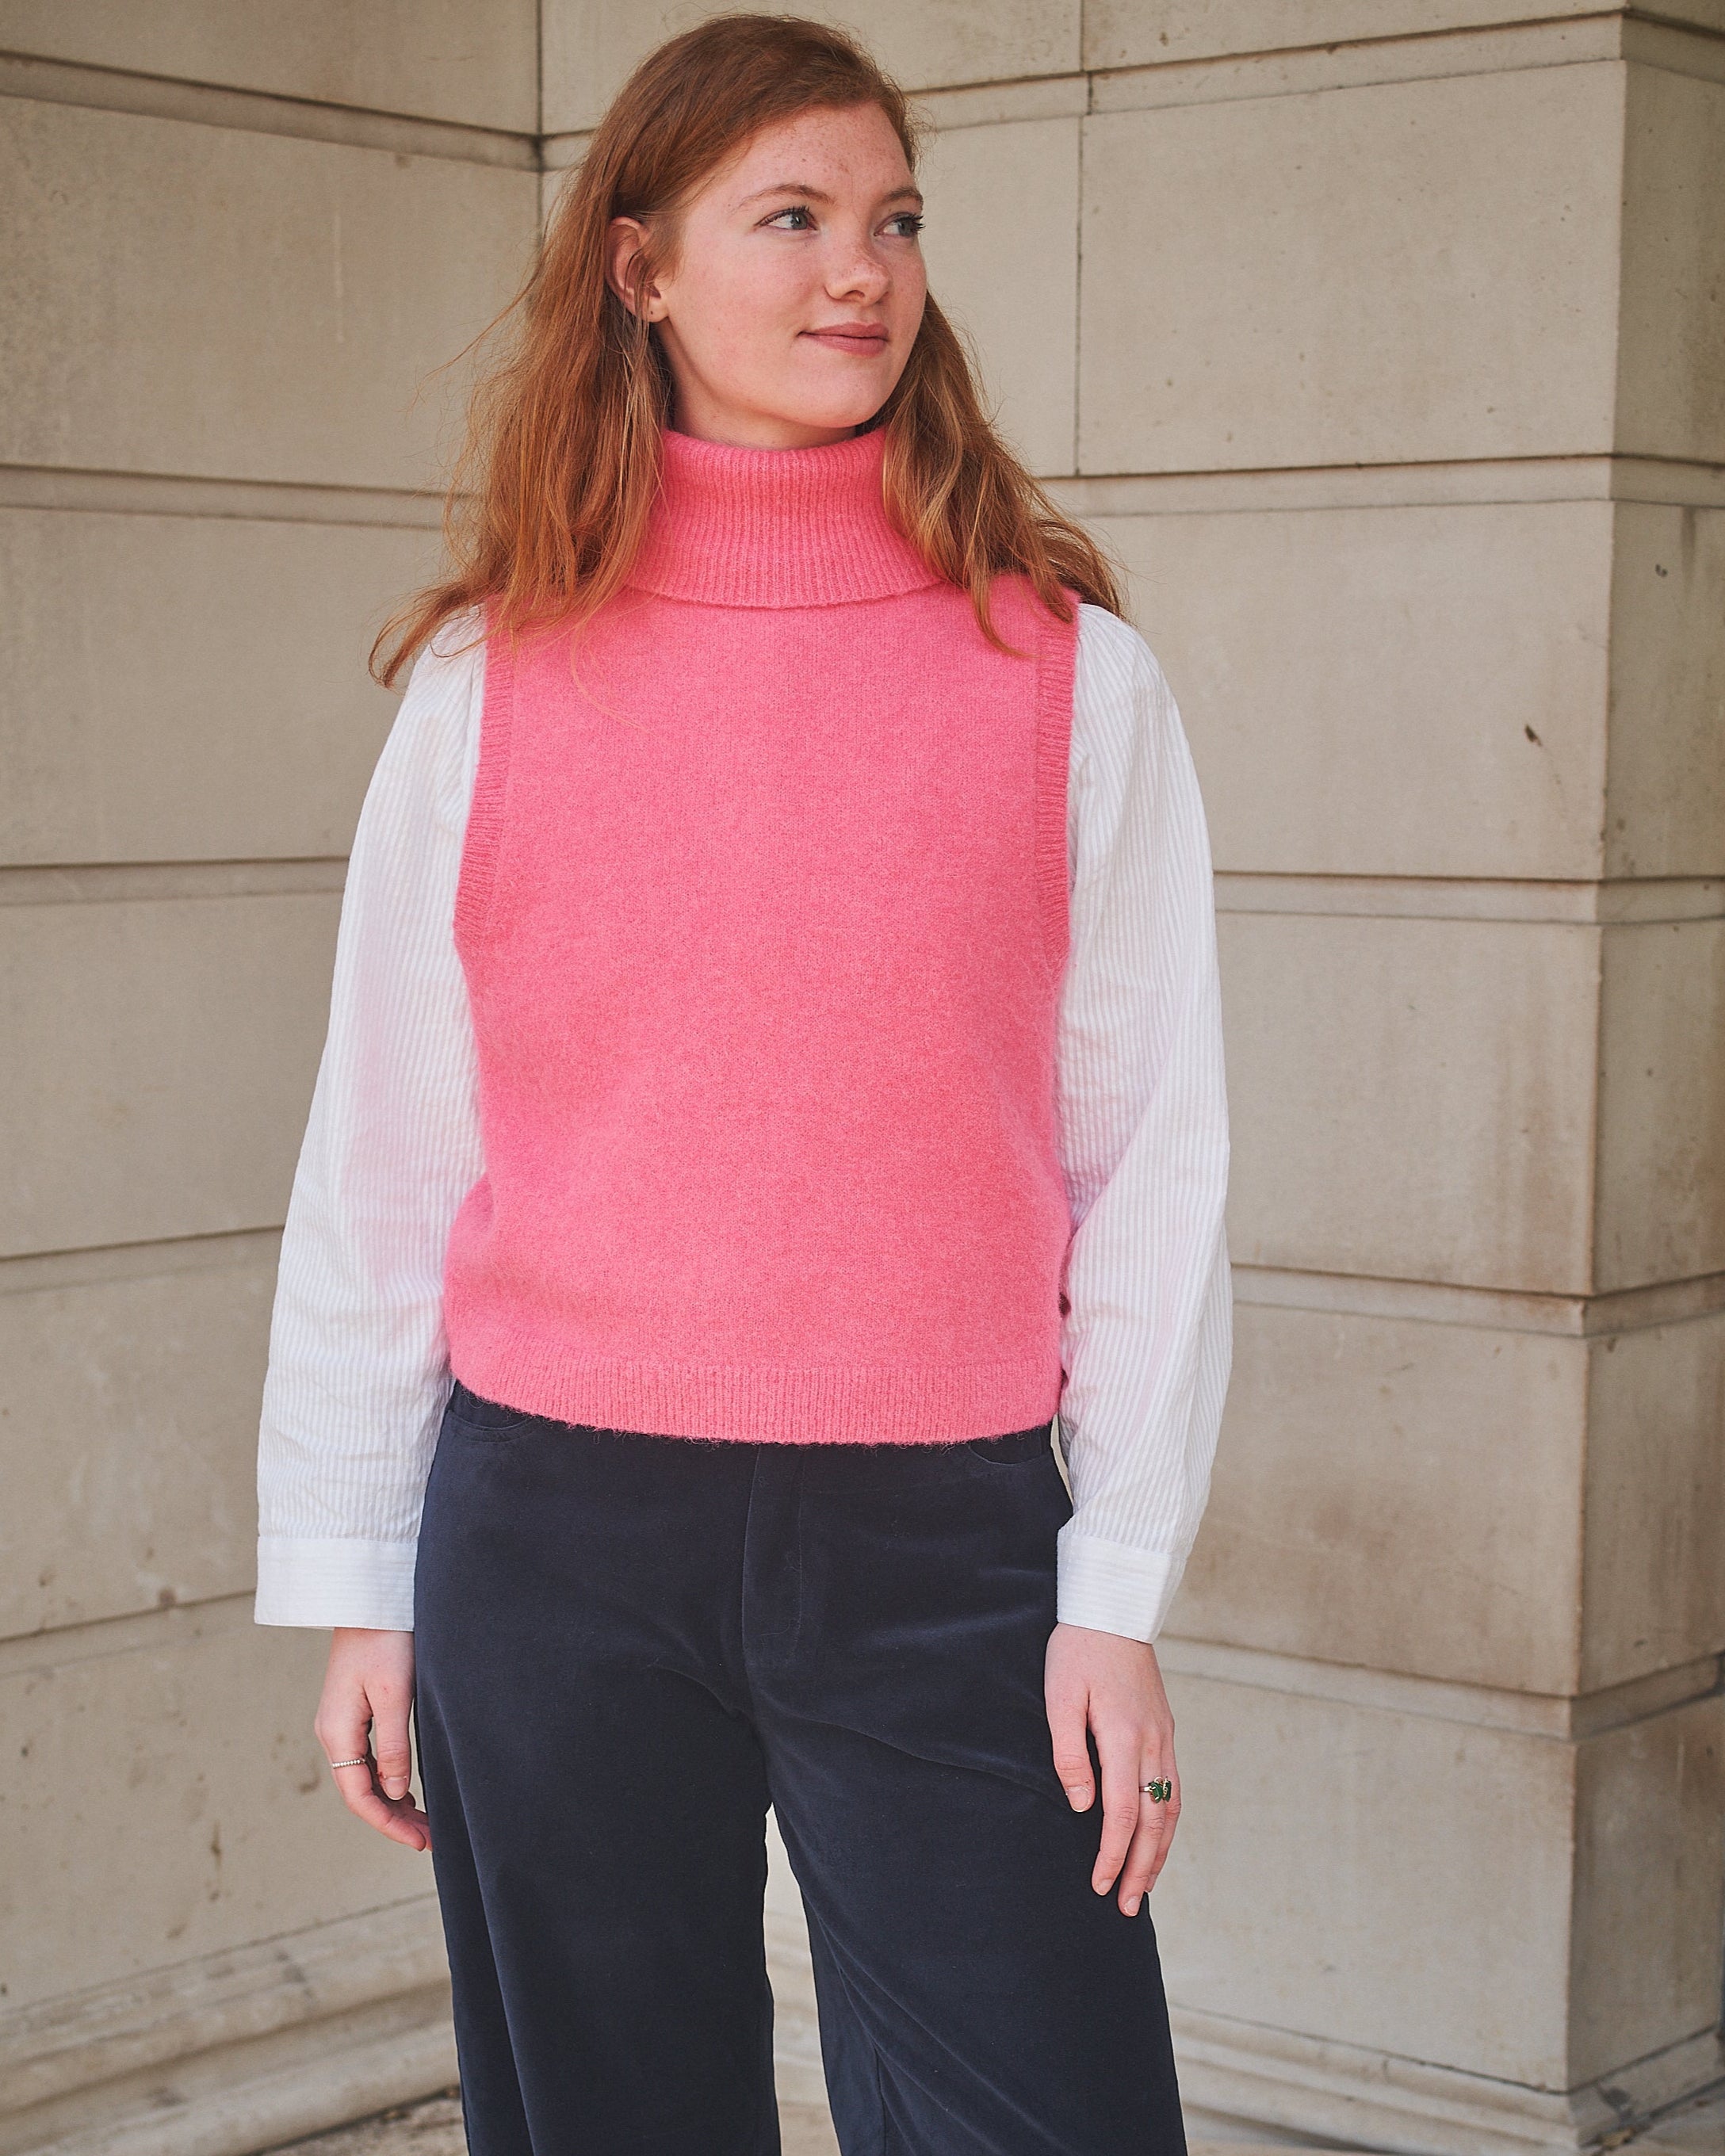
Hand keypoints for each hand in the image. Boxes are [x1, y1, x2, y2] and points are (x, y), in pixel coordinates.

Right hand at [314, 1627, 431, 1851]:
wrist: (369, 1597)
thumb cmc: (385, 1640)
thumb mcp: (395, 1694)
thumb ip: (394, 1745)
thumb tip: (395, 1792)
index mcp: (337, 1732)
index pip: (359, 1796)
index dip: (388, 1823)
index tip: (420, 1841)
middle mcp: (333, 1731)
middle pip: (360, 1790)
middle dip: (393, 1818)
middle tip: (430, 1838)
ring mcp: (342, 1721)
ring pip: (365, 1776)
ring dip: (392, 1800)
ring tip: (425, 1821)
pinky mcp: (354, 1709)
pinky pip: (368, 1757)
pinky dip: (388, 1778)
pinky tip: (408, 1788)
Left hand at [1044, 1621, 1178, 1914]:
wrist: (1114, 1609)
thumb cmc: (1078, 1650)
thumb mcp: (1060, 1696)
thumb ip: (1070, 1754)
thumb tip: (1084, 1807)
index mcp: (1125, 1736)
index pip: (1123, 1812)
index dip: (1112, 1854)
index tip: (1099, 1884)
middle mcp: (1154, 1742)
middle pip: (1154, 1820)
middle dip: (1141, 1868)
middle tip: (1125, 1906)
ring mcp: (1165, 1737)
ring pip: (1170, 1808)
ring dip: (1159, 1851)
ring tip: (1144, 1886)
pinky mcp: (1165, 1730)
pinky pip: (1173, 1787)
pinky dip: (1167, 1823)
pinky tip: (1156, 1840)